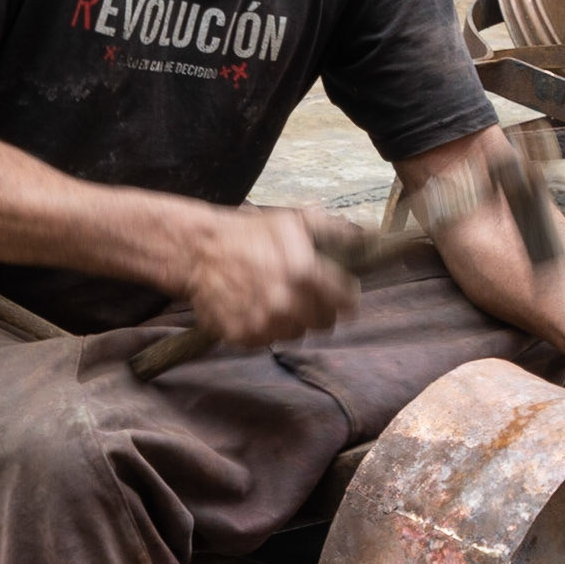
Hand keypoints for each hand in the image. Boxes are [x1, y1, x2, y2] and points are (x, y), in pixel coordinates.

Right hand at [183, 208, 359, 348]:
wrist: (197, 252)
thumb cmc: (247, 234)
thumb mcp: (291, 223)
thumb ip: (332, 232)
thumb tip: (368, 237)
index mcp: (304, 274)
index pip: (345, 301)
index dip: (346, 297)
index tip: (343, 296)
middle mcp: (286, 303)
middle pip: (324, 323)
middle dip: (321, 309)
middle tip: (307, 296)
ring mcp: (264, 324)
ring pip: (296, 333)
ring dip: (293, 320)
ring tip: (278, 299)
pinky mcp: (244, 337)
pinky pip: (268, 340)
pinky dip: (267, 328)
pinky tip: (257, 308)